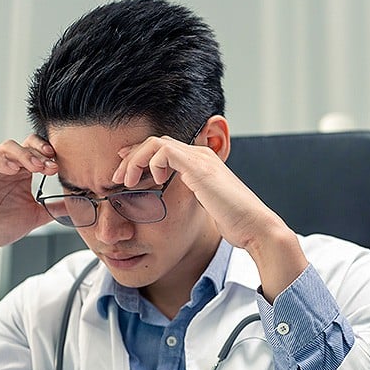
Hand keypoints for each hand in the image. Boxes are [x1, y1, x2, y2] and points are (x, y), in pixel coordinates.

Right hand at [0, 135, 57, 258]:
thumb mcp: (34, 216)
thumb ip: (54, 208)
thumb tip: (79, 205)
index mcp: (21, 174)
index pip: (36, 152)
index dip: (48, 155)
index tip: (59, 167)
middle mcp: (6, 167)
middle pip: (24, 145)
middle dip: (39, 153)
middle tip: (51, 166)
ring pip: (7, 148)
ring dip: (23, 155)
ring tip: (35, 167)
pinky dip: (0, 161)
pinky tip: (12, 170)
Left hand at [110, 119, 308, 300]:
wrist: (255, 226)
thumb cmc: (235, 222)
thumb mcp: (207, 207)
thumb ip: (192, 199)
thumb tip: (177, 206)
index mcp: (201, 163)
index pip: (163, 149)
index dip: (138, 158)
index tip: (123, 174)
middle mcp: (200, 155)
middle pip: (155, 142)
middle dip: (130, 157)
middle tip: (115, 178)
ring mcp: (200, 158)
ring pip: (155, 143)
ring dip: (134, 160)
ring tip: (124, 181)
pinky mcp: (198, 167)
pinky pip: (163, 151)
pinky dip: (149, 163)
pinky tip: (150, 182)